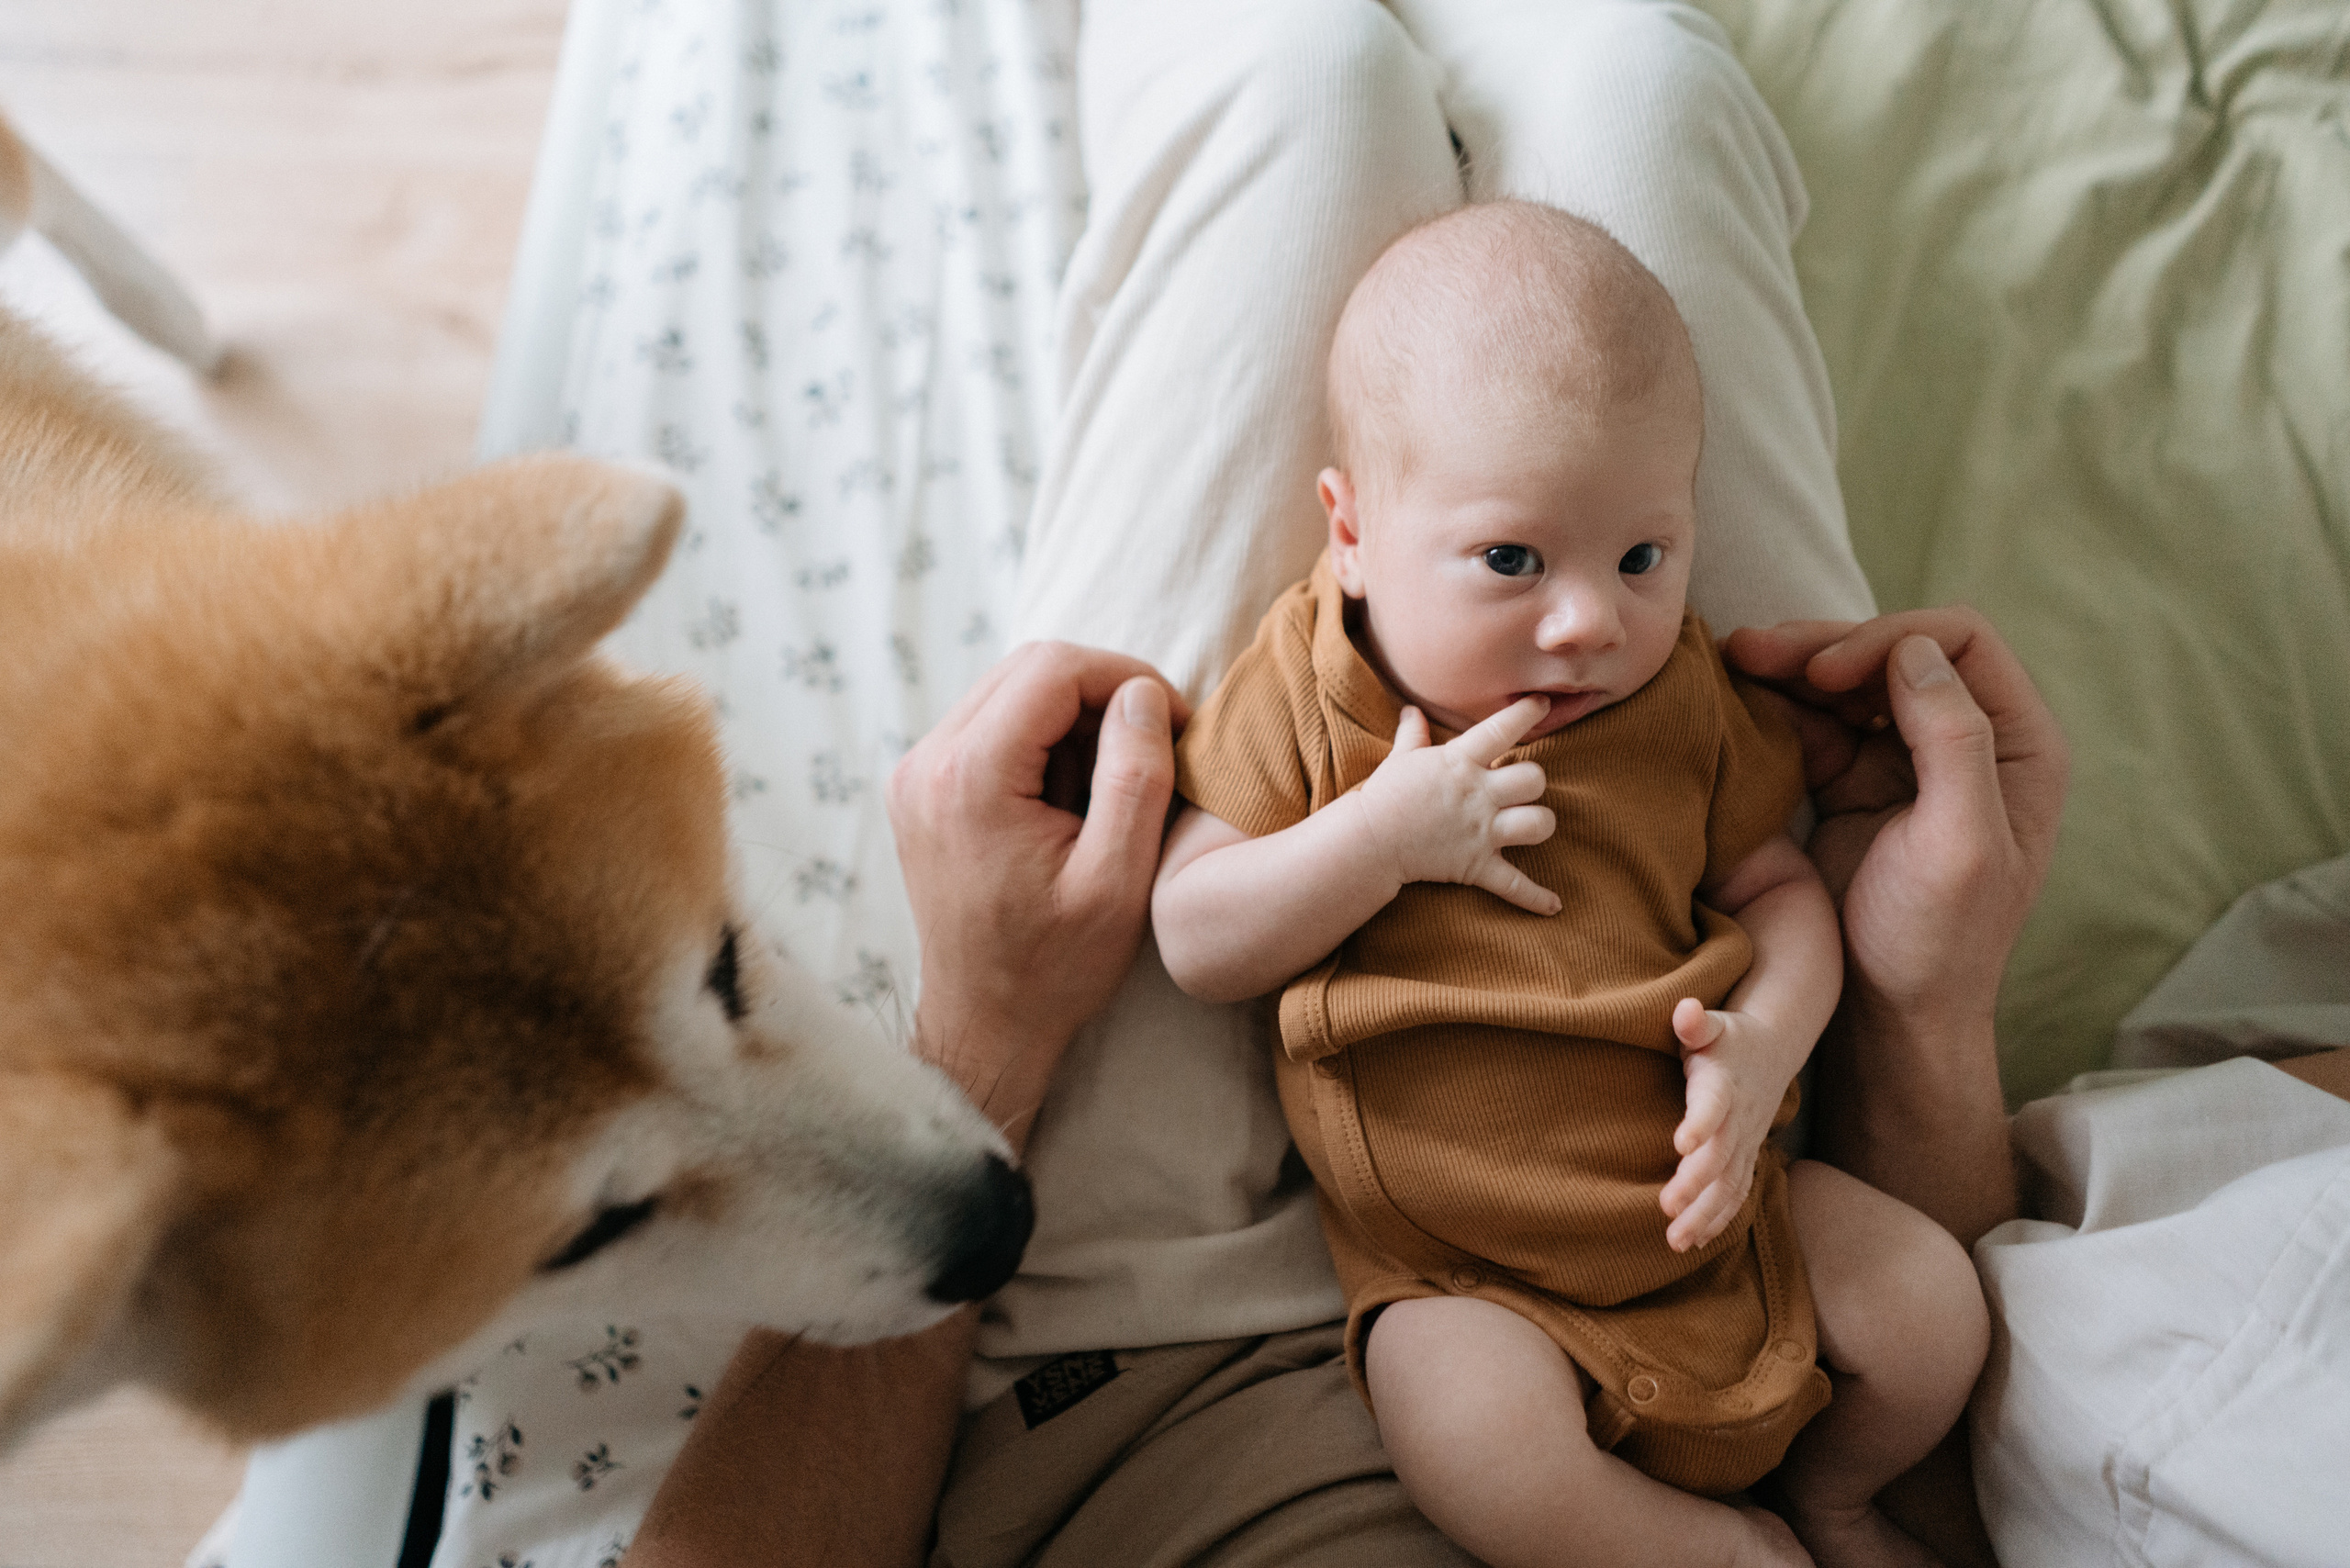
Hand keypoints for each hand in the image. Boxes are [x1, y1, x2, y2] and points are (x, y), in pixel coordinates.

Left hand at [887, 641, 1186, 1147]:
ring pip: (1009, 689)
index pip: (1055, 668)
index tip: (1174, 721)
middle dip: (1102, 691)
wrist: (984, 1024)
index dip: (1127, 677)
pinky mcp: (921, 787)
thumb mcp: (1117, 880)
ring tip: (1113, 778)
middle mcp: (928, 761)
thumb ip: (1135, 777)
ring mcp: (916, 772)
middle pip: (1029, 667)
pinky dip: (1041, 738)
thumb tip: (1141, 695)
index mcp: (971, 777)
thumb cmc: (1054, 967)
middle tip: (1154, 743)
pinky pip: (989, 723)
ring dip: (1072, 715)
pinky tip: (1072, 793)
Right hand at [1354, 696, 1559, 914]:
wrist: (1369, 841)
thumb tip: (1411, 711)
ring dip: (1539, 823)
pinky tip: (1554, 905)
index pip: (1503, 729)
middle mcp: (1478, 795)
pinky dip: (1535, 897)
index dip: (1527, 713)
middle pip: (1533, 779)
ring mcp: (1481, 832)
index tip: (1542, 704)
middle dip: (1532, 782)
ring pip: (1538, 824)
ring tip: (1529, 825)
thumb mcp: (1400, 759)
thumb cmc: (1384, 796)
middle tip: (1518, 788)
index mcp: (1460, 763)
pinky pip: (1515, 884)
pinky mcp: (1477, 866)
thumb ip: (1413, 735)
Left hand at [1661, 999, 1795, 1251]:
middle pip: (1721, 1156)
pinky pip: (1737, 1192)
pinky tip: (1696, 1240)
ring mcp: (1745, 1142)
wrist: (1773, 1049)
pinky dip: (1720, 1217)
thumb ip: (1696, 1022)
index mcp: (1724, 1083)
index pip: (1714, 1105)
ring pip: (1729, 1184)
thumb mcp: (1713, 1024)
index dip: (1701, 1123)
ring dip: (1705, 1214)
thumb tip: (1684, 1009)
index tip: (1681, 1145)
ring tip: (1676, 1240)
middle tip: (1668, 1209)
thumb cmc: (1727, 1037)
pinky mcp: (1745, 1156)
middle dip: (1697, 1185)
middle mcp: (1738, 1119)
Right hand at [1723, 610, 2066, 1037]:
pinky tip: (1736, 698)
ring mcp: (1906, 759)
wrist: (1886, 1016)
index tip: (1826, 674)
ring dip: (1791, 665)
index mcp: (2017, 746)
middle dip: (1825, 645)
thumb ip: (1954, 740)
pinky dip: (1776, 704)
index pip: (1958, 643)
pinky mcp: (1854, 783)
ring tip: (1731, 658)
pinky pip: (1815, 721)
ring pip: (1848, 679)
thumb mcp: (1960, 845)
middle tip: (1751, 650)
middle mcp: (1967, 739)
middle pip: (1896, 650)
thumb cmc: (1937, 941)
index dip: (1889, 640)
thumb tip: (1915, 650)